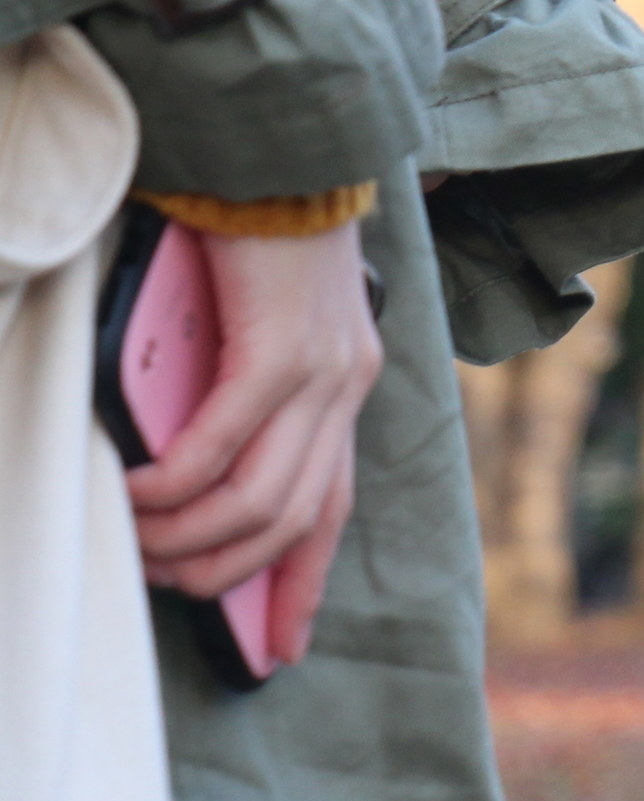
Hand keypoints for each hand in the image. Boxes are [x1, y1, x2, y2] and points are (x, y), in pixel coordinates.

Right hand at [126, 222, 383, 664]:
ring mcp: (322, 371)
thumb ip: (242, 392)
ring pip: (261, 497)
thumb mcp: (258, 327)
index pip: (333, 509)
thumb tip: (185, 464)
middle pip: (293, 521)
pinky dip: (178, 482)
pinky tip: (139, 494)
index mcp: (346, 389)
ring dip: (192, 536)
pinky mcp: (282, 348)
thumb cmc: (251, 234)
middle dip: (223, 574)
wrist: (277, 152)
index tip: (283, 648)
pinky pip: (226, 443)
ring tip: (138, 543)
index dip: (306, 584)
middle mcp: (347, 387)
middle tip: (160, 581)